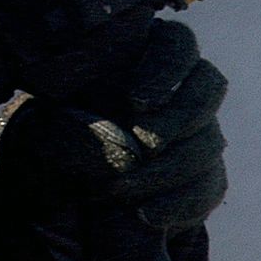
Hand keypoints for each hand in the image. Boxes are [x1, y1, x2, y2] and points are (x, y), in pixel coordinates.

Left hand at [0, 13, 225, 260]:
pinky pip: (209, 186)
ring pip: (209, 142)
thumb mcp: (52, 107)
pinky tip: (146, 216)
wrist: (62, 172)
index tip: (136, 101)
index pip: (177, 43)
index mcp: (149, 52)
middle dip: (177, 119)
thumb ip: (71, 103)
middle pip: (208, 87)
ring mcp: (201, 131)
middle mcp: (184, 87)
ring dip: (168, 169)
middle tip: (142, 144)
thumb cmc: (57, 122)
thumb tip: (105, 129)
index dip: (166, 69)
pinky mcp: (204, 174)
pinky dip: (179, 204)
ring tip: (122, 189)